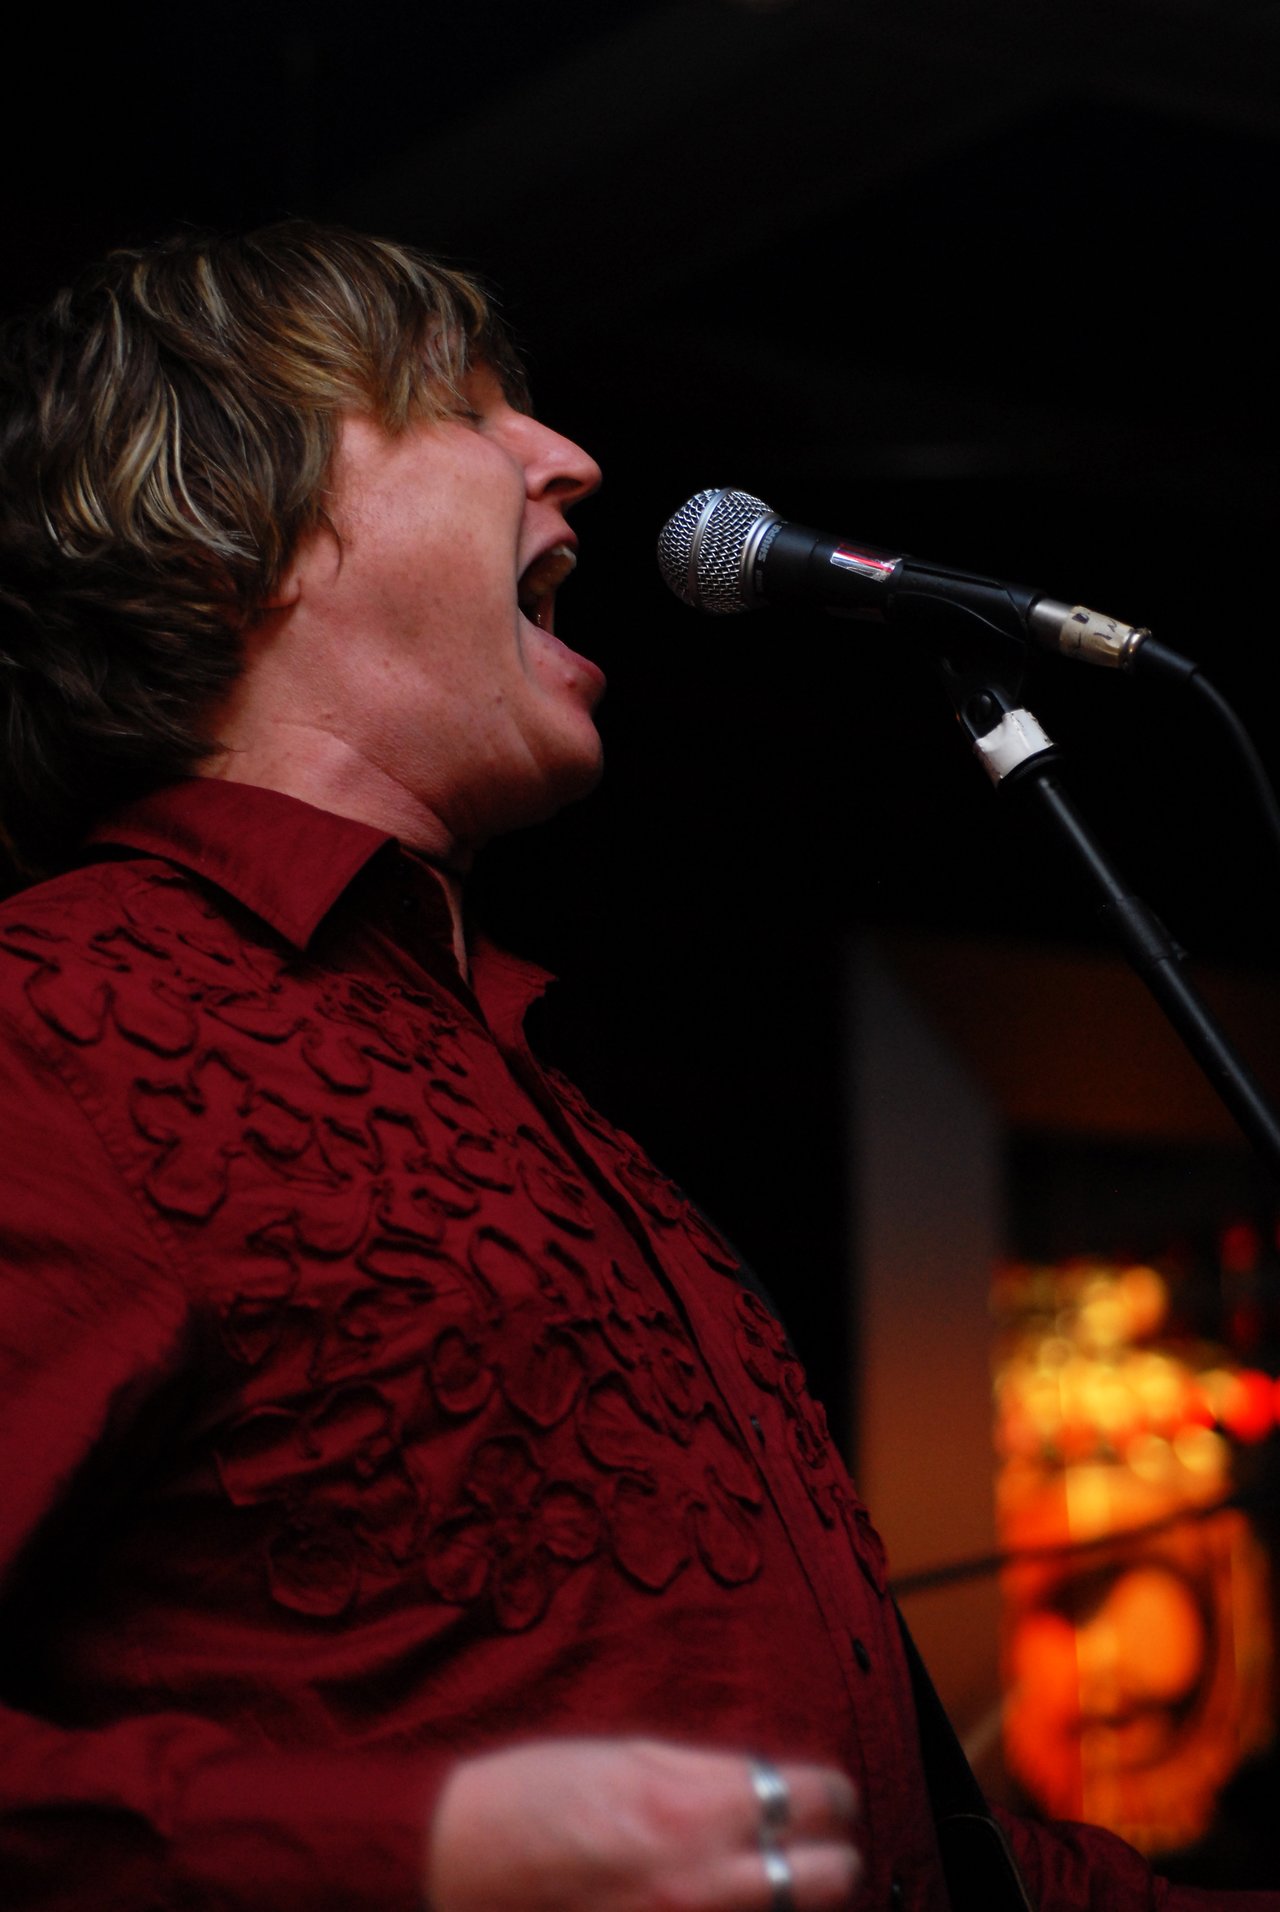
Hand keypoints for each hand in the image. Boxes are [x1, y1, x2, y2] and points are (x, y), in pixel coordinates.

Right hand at [426, 1735, 860, 1910]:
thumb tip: (771, 1783)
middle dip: (830, 1852)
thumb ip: (708, 1774)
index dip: (830, 1791)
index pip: (813, 1798)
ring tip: (768, 1875)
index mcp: (694, 1806)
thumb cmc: (536, 1794)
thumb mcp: (628, 1756)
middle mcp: (703, 1879)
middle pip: (827, 1875)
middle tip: (811, 1838)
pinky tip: (724, 1903)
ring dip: (791, 1896)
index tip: (826, 1791)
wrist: (461, 1863)